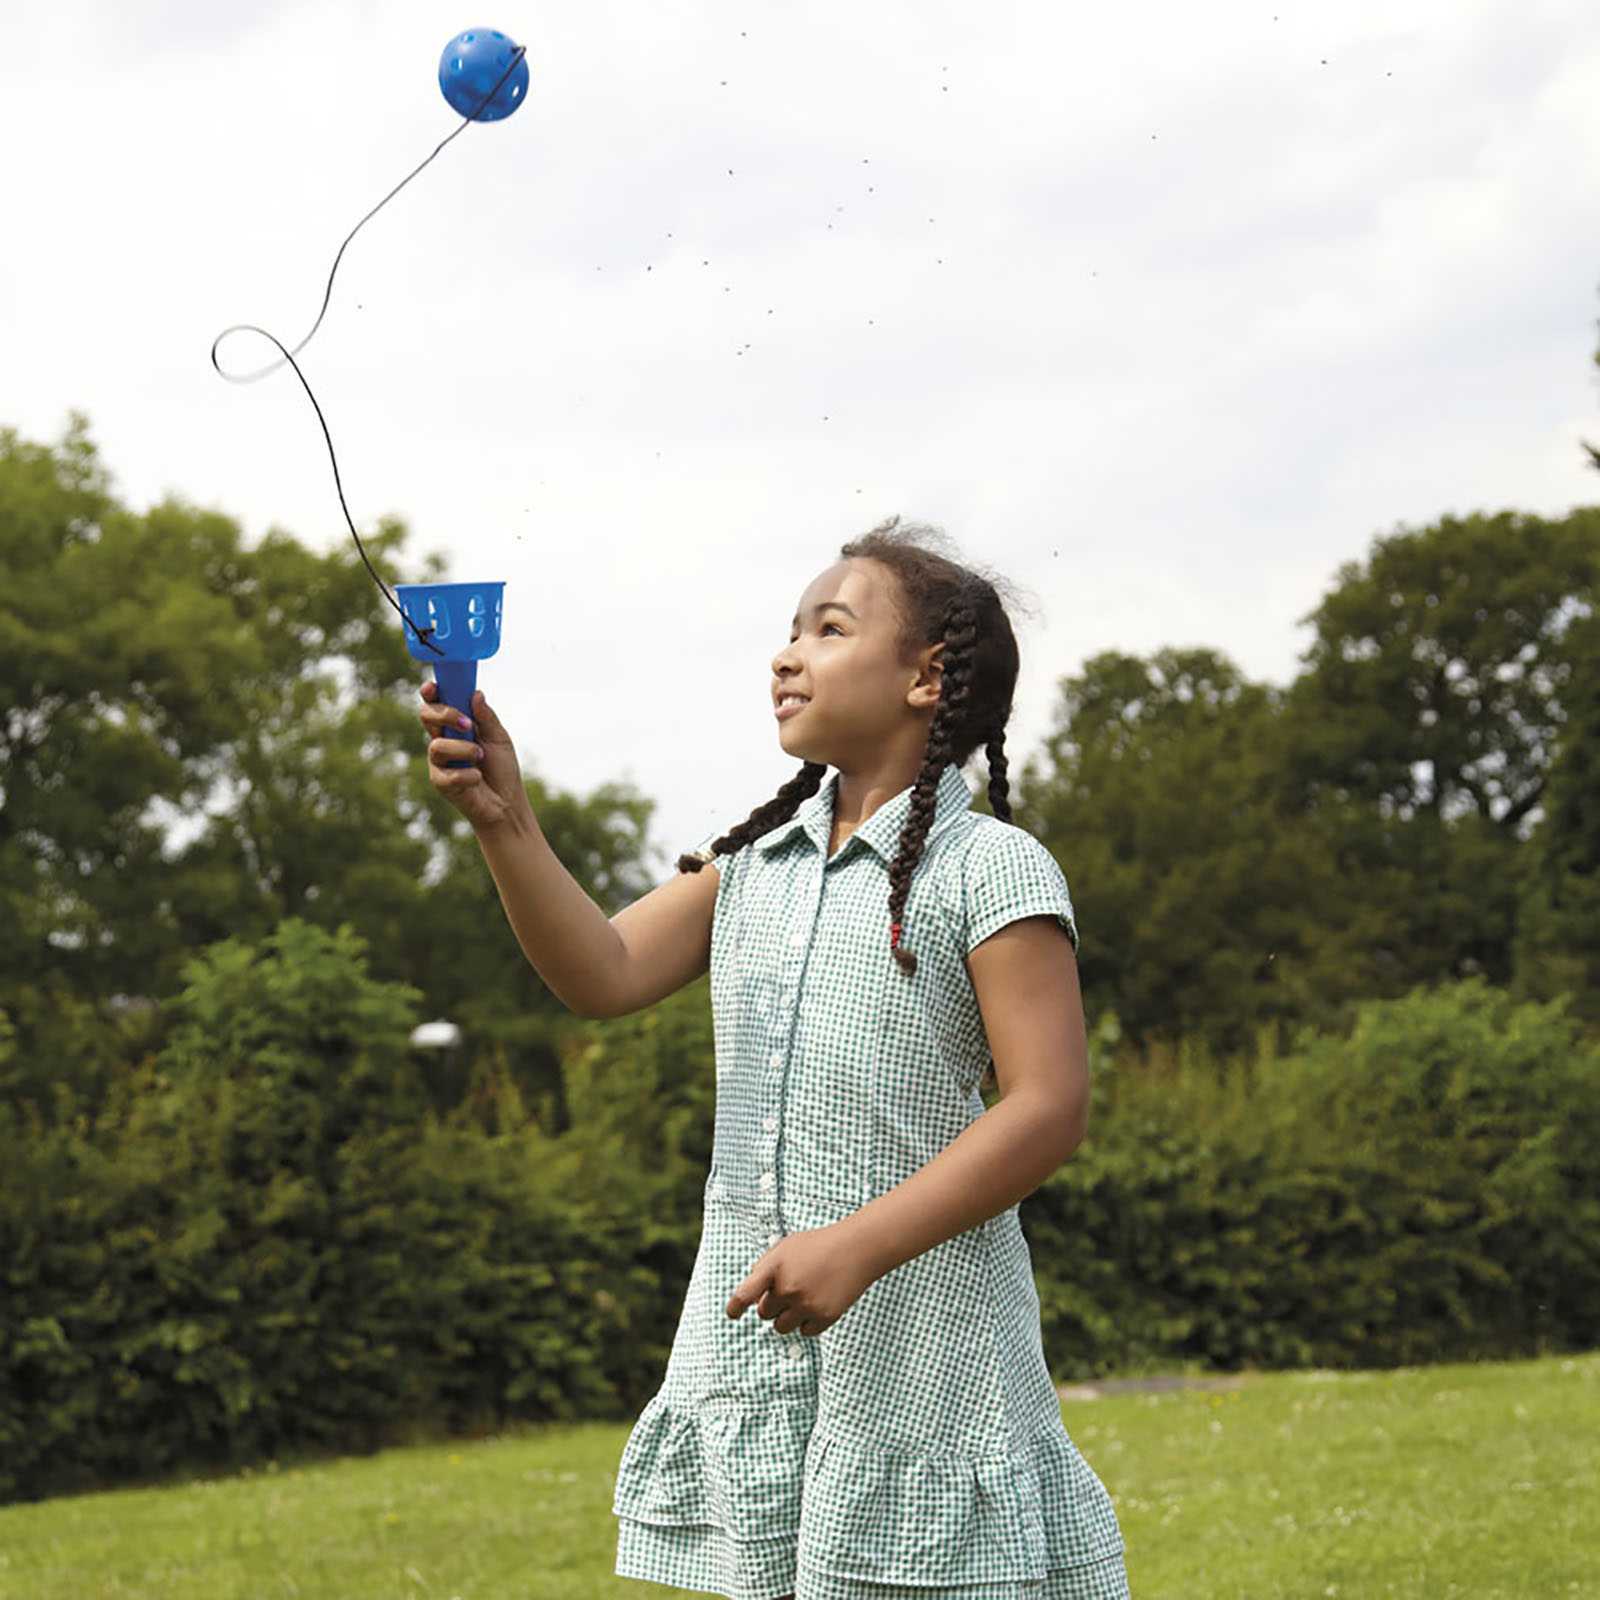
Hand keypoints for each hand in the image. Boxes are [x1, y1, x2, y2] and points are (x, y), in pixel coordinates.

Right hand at [418, 681, 529, 831]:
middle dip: (444, 715)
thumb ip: (487, 717)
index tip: (433, 687)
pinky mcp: (440, 782)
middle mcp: (443, 740)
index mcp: (455, 726)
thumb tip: (476, 693)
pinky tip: (478, 779)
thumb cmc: (502, 769)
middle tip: (466, 724)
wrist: (506, 803)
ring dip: (464, 750)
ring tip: (481, 758)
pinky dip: (468, 775)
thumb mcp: (499, 738)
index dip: (431, 693)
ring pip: (437, 746)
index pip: (436, 703)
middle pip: (426, 716)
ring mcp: (439, 761)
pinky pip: (447, 773)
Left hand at [726, 1220, 881, 1335]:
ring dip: (788, 1317)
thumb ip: (764, 1268)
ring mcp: (806, 1304)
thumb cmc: (818, 1246)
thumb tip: (751, 1299)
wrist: (856, 1249)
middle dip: (773, 1305)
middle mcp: (788, 1287)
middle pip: (764, 1313)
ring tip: (804, 1296)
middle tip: (791, 1290)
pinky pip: (804, 1332)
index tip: (732, 1315)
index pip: (745, 1294)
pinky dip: (808, 1322)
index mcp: (775, 1267)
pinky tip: (819, 1302)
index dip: (735, 1307)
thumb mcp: (786, 1246)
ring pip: (781, 1327)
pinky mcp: (823, 1317)